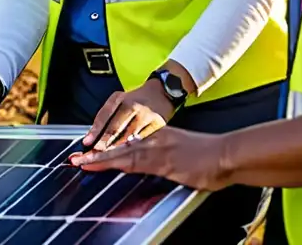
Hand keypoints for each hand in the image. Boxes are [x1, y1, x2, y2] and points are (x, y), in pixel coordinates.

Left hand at [70, 125, 231, 190]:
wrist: (225, 154)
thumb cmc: (210, 156)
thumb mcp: (184, 153)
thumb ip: (169, 158)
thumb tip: (162, 166)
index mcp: (161, 136)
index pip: (129, 143)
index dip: (110, 149)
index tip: (93, 153)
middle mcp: (156, 139)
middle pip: (120, 147)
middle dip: (97, 154)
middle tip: (76, 157)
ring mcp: (158, 149)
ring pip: (122, 154)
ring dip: (99, 159)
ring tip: (80, 162)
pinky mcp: (163, 161)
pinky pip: (133, 162)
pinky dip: (114, 163)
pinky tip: (102, 165)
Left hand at [82, 79, 175, 150]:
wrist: (161, 92)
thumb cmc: (136, 98)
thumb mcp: (118, 100)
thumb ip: (104, 116)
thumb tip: (91, 137)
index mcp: (121, 99)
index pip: (105, 116)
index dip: (95, 131)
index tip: (87, 143)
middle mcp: (133, 107)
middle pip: (116, 129)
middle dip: (103, 144)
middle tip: (93, 156)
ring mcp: (146, 117)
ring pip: (128, 138)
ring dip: (116, 150)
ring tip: (106, 160)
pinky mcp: (158, 126)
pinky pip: (143, 142)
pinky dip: (133, 151)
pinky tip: (126, 158)